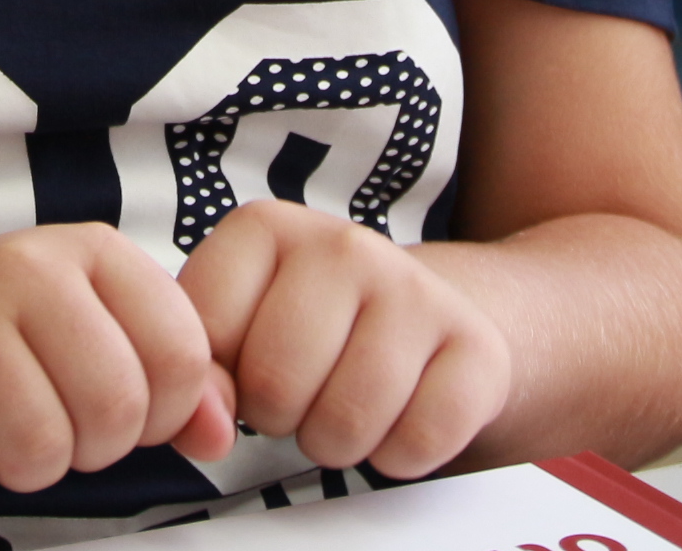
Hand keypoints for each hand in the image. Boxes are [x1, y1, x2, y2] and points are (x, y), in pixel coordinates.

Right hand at [0, 223, 236, 504]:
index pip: (181, 354)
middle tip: (57, 427)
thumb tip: (220, 434)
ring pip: (38, 448)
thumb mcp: (102, 339)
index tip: (123, 408)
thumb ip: (178, 383)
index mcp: (92, 250)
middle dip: (92, 449)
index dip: (163, 412)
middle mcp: (23, 265)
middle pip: (114, 407)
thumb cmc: (8, 345)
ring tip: (2, 429)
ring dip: (25, 468)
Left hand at [178, 201, 509, 478]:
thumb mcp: (239, 323)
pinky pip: (417, 444)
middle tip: (303, 389)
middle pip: (274, 386)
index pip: (206, 335)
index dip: (219, 377)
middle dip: (279, 416)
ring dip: (336, 441)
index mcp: (267, 226)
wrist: (429, 312)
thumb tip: (206, 420)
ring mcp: (418, 291)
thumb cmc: (310, 324)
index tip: (246, 360)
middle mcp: (345, 243)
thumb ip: (202, 364)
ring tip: (346, 402)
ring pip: (345, 424)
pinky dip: (399, 455)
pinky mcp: (479, 348)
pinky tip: (399, 415)